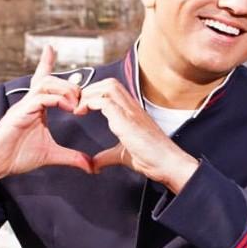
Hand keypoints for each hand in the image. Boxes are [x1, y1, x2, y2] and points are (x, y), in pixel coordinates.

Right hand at [0, 45, 93, 179]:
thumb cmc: (17, 156)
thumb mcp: (50, 155)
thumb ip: (71, 157)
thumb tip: (90, 166)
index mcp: (36, 107)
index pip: (42, 80)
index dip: (45, 63)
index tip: (51, 48)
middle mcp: (29, 102)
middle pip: (50, 80)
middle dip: (70, 85)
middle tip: (82, 100)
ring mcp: (23, 106)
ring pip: (45, 84)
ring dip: (64, 90)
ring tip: (75, 105)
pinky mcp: (19, 114)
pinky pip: (38, 98)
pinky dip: (55, 99)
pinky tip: (66, 107)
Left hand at [73, 79, 199, 192]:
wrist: (169, 164)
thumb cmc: (153, 158)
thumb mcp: (122, 155)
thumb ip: (107, 157)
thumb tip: (94, 164)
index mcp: (132, 112)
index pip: (112, 89)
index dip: (94, 92)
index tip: (82, 106)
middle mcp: (132, 107)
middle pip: (109, 83)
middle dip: (90, 90)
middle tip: (78, 105)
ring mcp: (130, 112)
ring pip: (107, 87)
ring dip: (89, 94)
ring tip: (79, 108)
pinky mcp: (127, 120)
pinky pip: (106, 102)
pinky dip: (90, 103)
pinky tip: (82, 112)